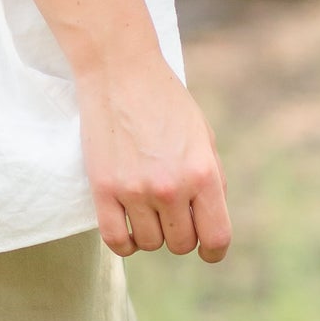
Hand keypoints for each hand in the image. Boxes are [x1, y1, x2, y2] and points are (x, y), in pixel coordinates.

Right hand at [76, 50, 231, 262]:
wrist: (120, 70)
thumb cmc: (165, 101)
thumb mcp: (203, 136)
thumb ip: (211, 180)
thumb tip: (210, 220)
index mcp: (202, 173)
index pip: (216, 238)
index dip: (214, 250)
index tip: (207, 249)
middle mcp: (171, 187)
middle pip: (181, 243)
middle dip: (181, 234)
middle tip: (171, 212)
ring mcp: (134, 190)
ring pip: (150, 243)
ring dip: (152, 234)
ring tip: (148, 209)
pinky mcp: (103, 188)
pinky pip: (116, 240)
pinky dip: (125, 243)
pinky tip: (128, 227)